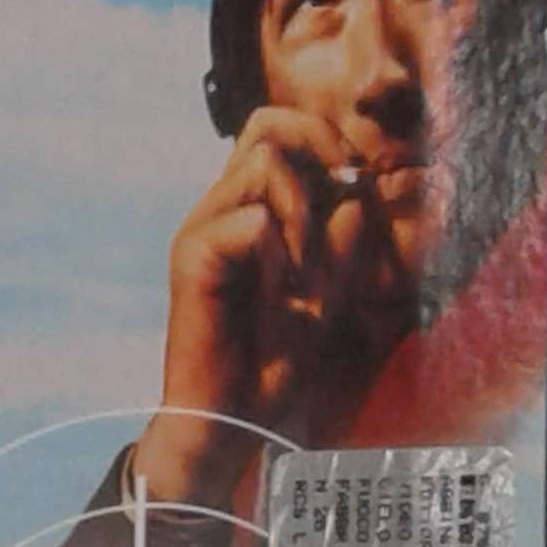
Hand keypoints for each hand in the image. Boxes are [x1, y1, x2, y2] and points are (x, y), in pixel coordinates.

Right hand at [131, 108, 382, 508]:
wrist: (231, 422)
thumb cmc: (272, 364)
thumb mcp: (328, 292)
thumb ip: (342, 240)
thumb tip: (353, 188)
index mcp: (245, 209)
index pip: (275, 127)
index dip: (324, 139)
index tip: (354, 190)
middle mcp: (218, 208)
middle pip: (267, 124)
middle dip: (320, 154)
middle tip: (340, 213)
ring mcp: (202, 228)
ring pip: (264, 161)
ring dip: (306, 211)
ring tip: (308, 269)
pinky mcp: (192, 256)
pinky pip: (254, 220)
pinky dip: (285, 251)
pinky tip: (286, 292)